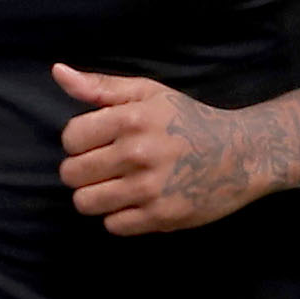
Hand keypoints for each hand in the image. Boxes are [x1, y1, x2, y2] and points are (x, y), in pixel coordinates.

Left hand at [53, 65, 279, 236]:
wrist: (241, 154)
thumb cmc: (188, 120)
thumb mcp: (148, 93)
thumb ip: (100, 86)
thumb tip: (57, 72)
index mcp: (131, 118)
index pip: (70, 138)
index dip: (79, 142)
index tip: (98, 143)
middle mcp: (137, 153)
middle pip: (71, 174)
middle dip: (83, 171)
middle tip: (106, 167)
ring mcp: (149, 188)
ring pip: (86, 203)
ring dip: (95, 197)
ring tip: (115, 186)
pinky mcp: (161, 216)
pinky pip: (112, 226)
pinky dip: (120, 217)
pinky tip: (137, 202)